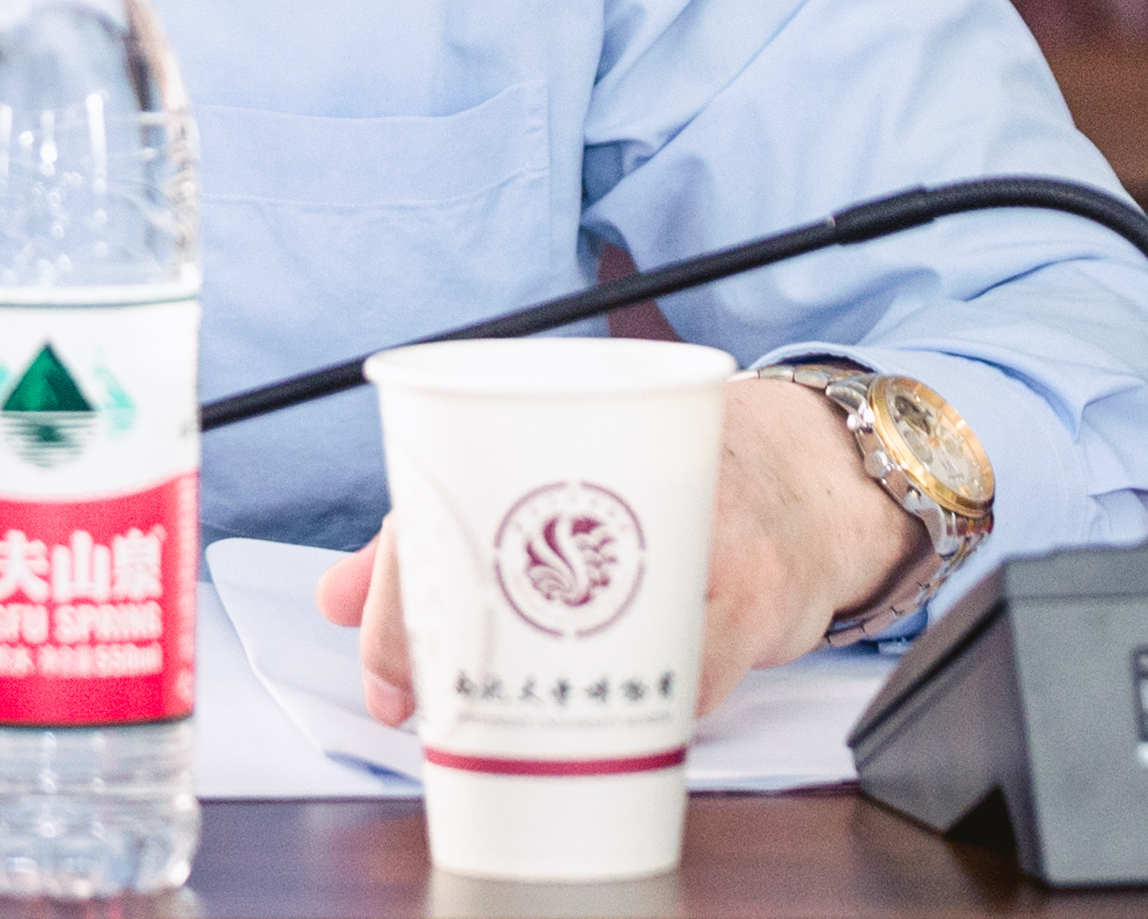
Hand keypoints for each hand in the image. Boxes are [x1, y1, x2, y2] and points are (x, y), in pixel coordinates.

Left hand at [311, 374, 923, 723]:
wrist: (813, 475)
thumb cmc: (672, 469)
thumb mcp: (549, 470)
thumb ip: (439, 527)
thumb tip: (335, 598)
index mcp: (560, 429)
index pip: (451, 507)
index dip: (400, 603)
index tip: (387, 675)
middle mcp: (626, 476)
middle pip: (509, 581)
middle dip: (455, 659)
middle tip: (429, 708)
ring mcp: (696, 544)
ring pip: (595, 648)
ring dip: (541, 700)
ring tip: (506, 719)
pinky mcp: (753, 608)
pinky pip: (677, 688)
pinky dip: (631, 711)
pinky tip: (606, 715)